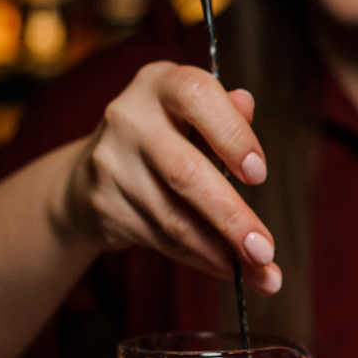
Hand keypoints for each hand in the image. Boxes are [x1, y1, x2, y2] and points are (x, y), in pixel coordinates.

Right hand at [61, 62, 281, 294]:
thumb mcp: (193, 115)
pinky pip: (162, 240)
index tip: (260, 175)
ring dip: (221, 252)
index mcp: (159, 84)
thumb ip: (225, 114)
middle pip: (185, 173)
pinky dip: (201, 259)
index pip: (197, 97)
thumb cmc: (165, 138)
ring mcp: (112, 165)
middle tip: (265, 250)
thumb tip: (247, 105)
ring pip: (174, 218)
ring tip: (261, 273)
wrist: (92, 174)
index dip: (232, 135)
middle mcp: (129, 118)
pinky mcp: (105, 206)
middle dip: (231, 217)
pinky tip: (229, 269)